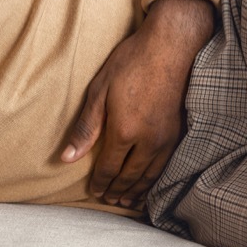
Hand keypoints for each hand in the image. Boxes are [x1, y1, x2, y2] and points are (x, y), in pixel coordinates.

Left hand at [61, 0, 214, 209]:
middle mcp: (148, 141)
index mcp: (124, 131)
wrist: (172, 46)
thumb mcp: (100, 90)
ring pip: (150, 175)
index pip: (108, 168)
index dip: (99, 183)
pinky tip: (150, 183)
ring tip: (127, 201)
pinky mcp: (179, 133)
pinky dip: (155, 180)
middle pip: (130, 177)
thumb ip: (86, 127)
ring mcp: (167, 138)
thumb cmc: (132, 62)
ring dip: (137, 191)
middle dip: (117, 190)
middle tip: (108, 200)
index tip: (93, 192)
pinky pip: (165, 166)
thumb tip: (67, 157)